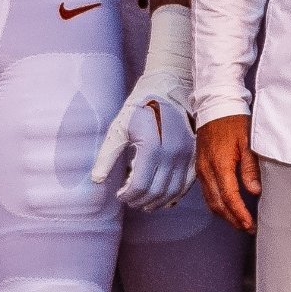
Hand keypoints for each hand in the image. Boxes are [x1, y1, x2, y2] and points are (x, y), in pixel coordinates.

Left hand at [89, 1, 197, 211]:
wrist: (169, 89)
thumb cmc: (140, 108)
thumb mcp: (119, 128)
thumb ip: (107, 156)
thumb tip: (97, 180)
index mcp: (152, 148)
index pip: (139, 185)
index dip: (127, 195)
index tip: (120, 194)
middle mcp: (172, 155)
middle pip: (156, 192)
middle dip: (140, 201)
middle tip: (130, 200)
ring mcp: (185, 156)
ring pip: (172, 192)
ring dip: (157, 202)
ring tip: (144, 202)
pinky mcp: (193, 155)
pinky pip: (187, 184)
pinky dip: (175, 195)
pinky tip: (164, 198)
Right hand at [198, 113, 260, 234]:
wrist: (215, 105)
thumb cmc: (233, 121)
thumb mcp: (248, 141)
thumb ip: (250, 168)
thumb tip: (254, 191)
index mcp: (220, 164)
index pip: (229, 197)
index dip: (239, 214)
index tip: (249, 224)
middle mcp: (207, 170)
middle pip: (217, 204)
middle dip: (232, 219)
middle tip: (247, 227)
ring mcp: (201, 169)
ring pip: (210, 200)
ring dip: (224, 214)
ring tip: (240, 221)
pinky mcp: (200, 167)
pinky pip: (206, 191)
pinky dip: (217, 203)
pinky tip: (228, 206)